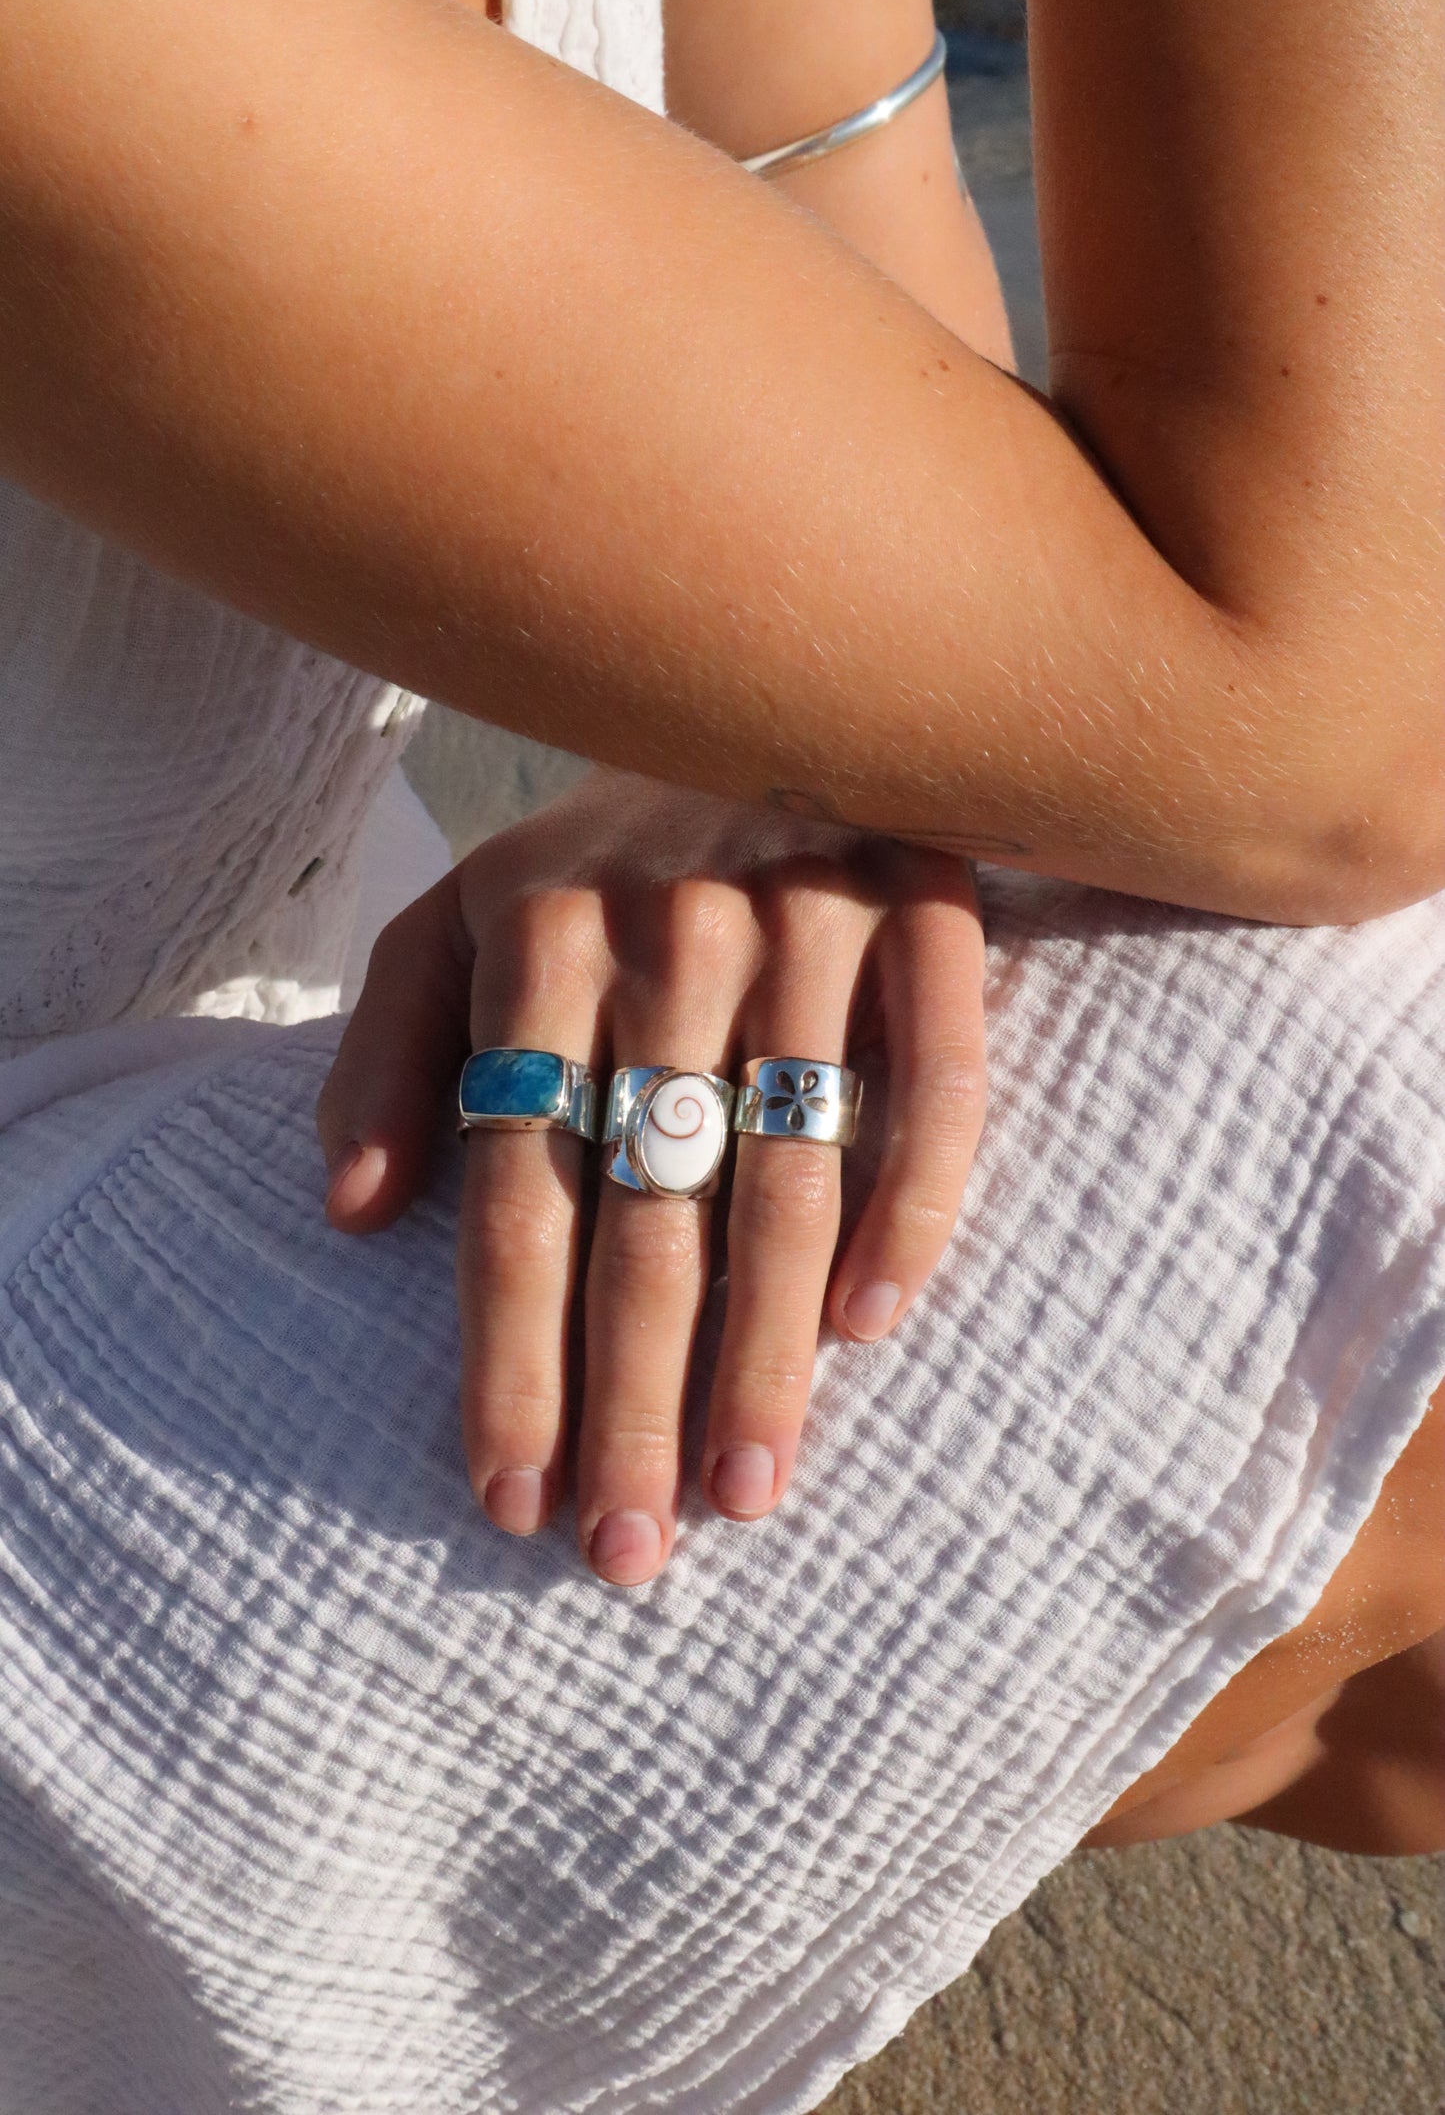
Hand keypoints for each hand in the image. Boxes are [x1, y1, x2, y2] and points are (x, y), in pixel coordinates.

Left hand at [316, 770, 985, 1584]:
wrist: (756, 670)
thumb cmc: (589, 846)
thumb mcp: (449, 916)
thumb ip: (385, 1054)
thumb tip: (350, 1219)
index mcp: (534, 939)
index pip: (514, 1194)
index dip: (509, 1358)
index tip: (508, 1498)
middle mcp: (668, 934)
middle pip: (646, 1212)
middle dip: (633, 1398)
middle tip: (629, 1549)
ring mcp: (807, 919)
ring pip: (789, 1174)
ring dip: (768, 1350)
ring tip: (747, 1491)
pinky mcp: (926, 903)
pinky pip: (937, 1081)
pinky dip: (912, 1206)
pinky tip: (875, 1329)